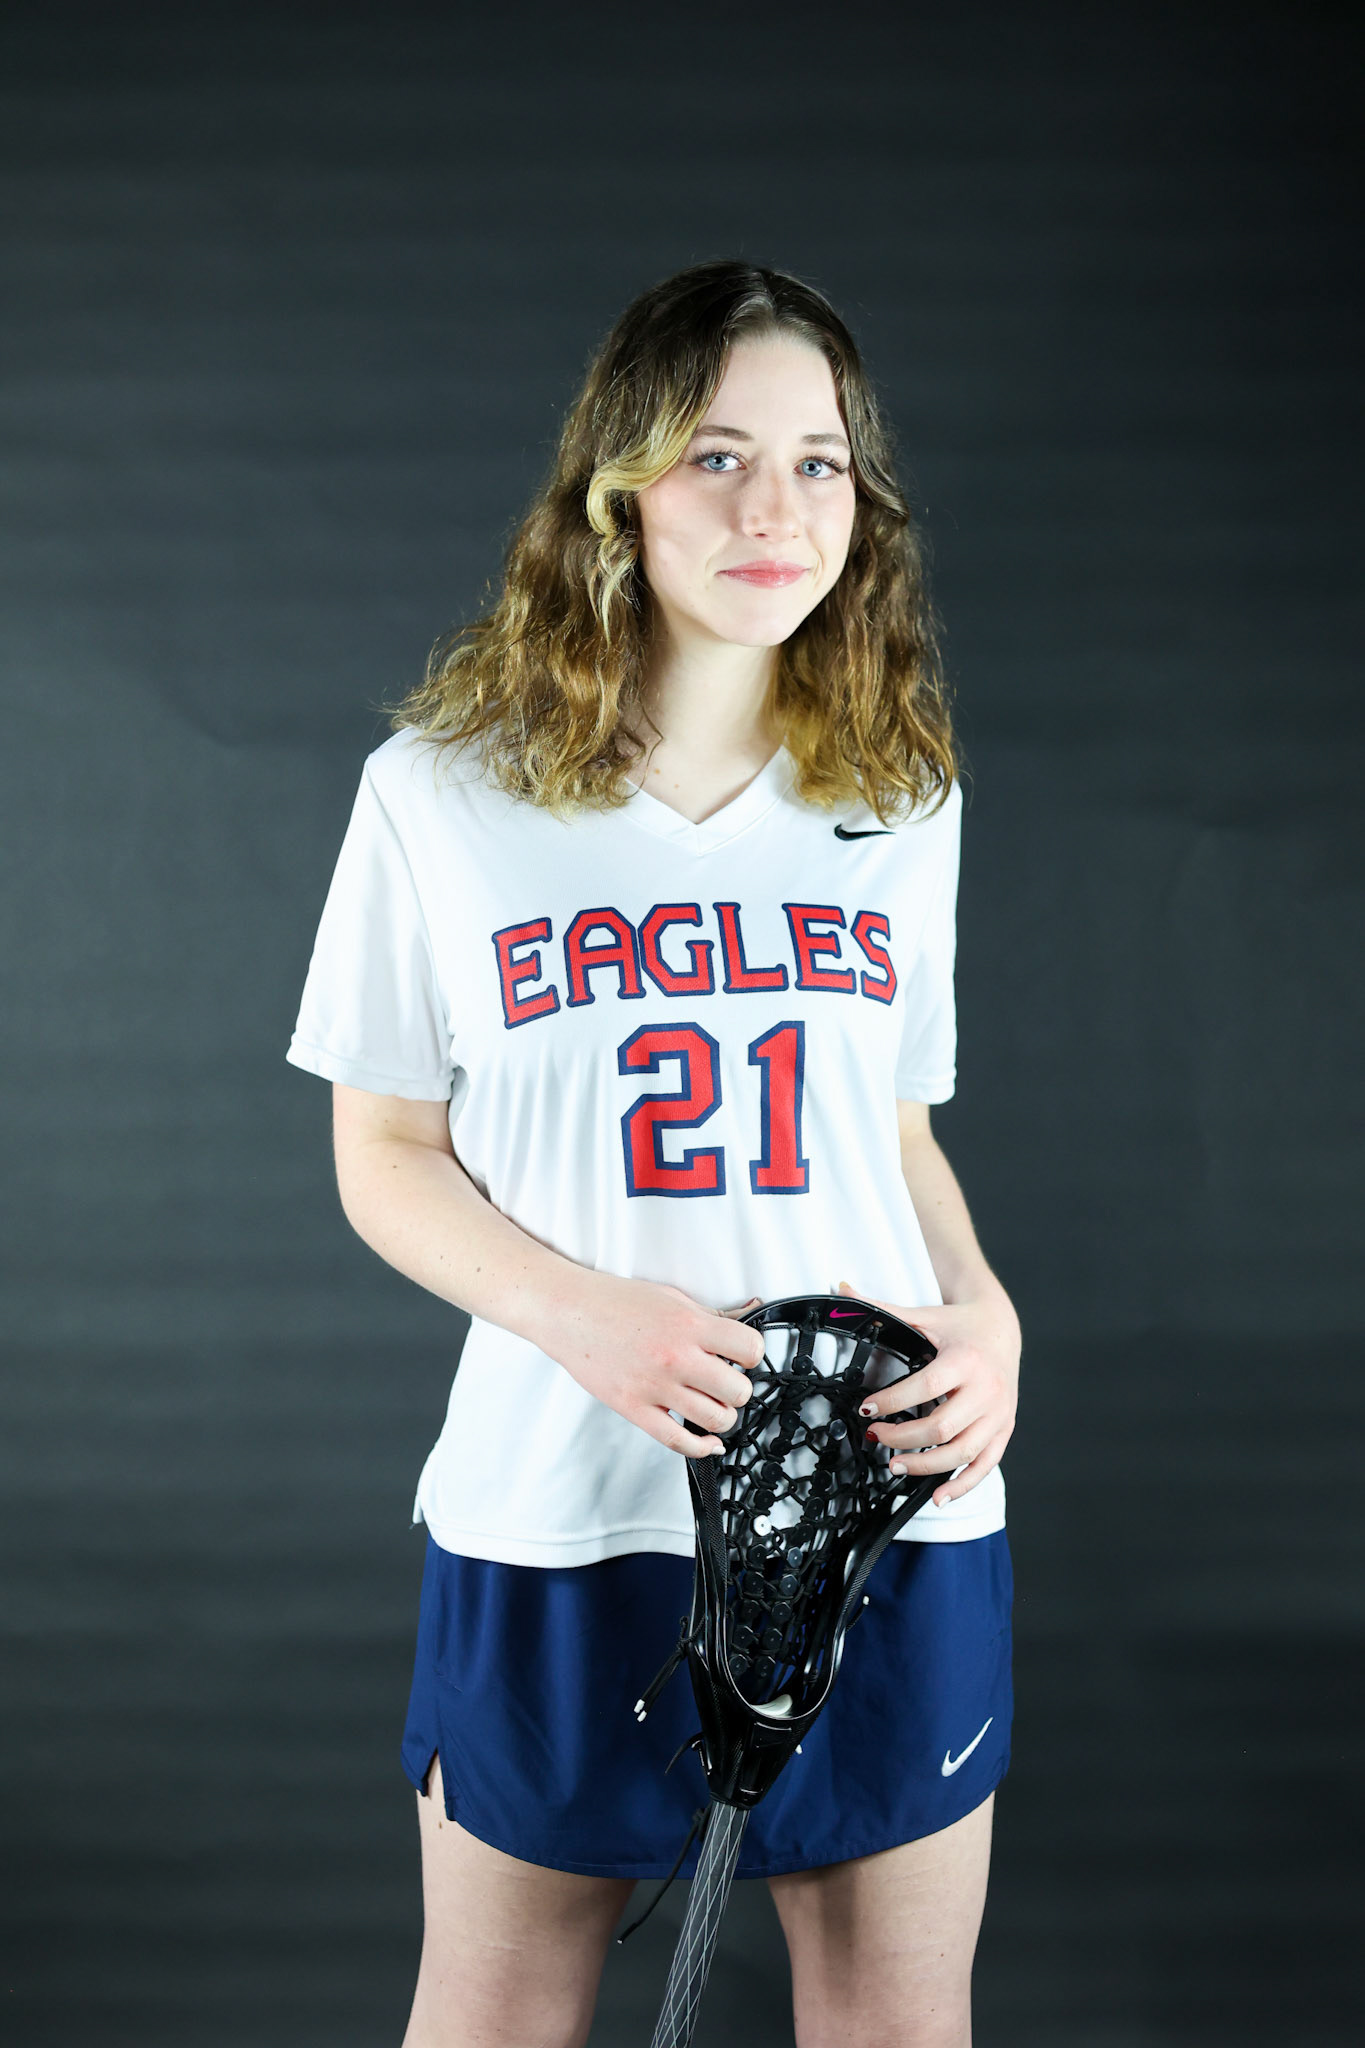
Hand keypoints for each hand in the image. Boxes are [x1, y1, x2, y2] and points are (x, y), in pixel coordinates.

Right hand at [537, 1272, 764, 1457]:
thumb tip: (752, 1309)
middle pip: (738, 1390)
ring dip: (722, 1416)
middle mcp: (676, 1357)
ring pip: (715, 1419)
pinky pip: (678, 1441)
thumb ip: (713, 1312)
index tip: (742, 1357)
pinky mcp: (635, 1408)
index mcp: (688, 1325)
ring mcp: (655, 1386)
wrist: (568, 1312)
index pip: (749, 1349)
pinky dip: (701, 1448)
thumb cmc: (615, 1302)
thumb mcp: (671, 1297)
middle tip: (727, 1383)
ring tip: (713, 1404)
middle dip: (739, 1389)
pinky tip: (709, 1443)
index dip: (751, 1355)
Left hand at [839, 1278, 1019, 1506]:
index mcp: (965, 1360)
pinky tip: (938, 1496)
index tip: (867, 1408)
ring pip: (963, 1451)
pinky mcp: (1004, 1429)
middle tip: (875, 1436)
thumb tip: (839, 1289)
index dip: (893, 1402)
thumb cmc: (958, 1325)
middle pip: (942, 1425)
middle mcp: (986, 1389)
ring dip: (926, 1465)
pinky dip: (962, 1484)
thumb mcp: (922, 1315)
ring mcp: (998, 1413)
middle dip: (904, 1437)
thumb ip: (880, 1308)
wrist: (1003, 1328)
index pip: (925, 1387)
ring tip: (895, 1465)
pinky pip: (986, 1464)